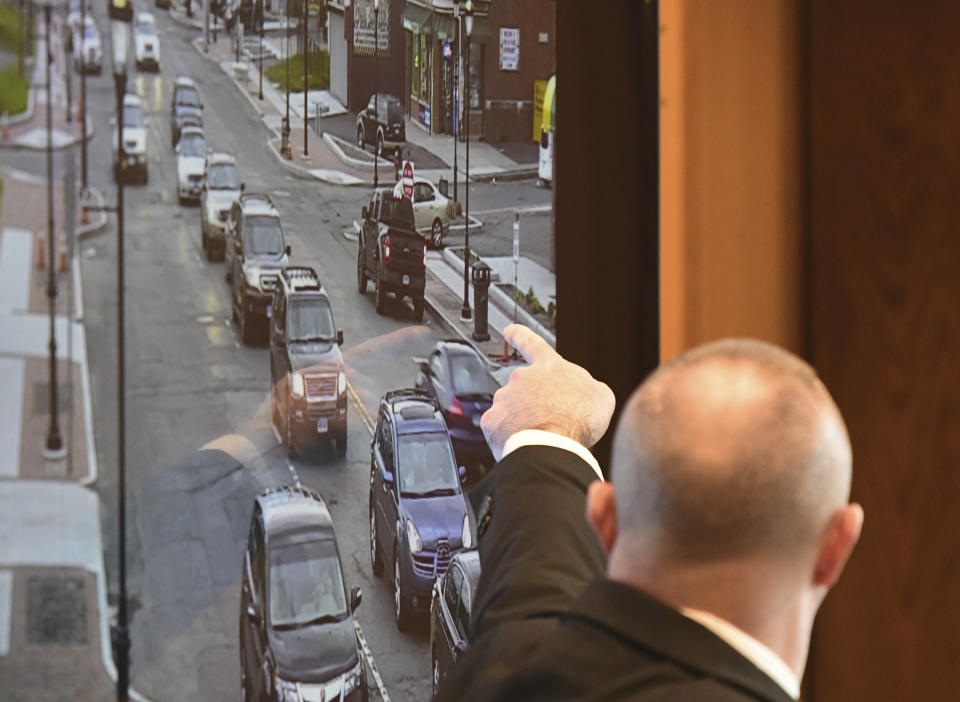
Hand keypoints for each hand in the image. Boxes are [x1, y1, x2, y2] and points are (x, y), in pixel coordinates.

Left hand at [481, 324, 615, 460]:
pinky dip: (508, 435)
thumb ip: (588, 387)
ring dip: (521, 420)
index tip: (510, 330)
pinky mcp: (492, 420)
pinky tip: (523, 443)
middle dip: (533, 403)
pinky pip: (498, 427)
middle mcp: (522, 378)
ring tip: (539, 435)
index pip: (532, 343)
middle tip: (549, 421)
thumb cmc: (577, 421)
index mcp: (548, 367)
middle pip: (524, 387)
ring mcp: (504, 398)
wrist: (553, 446)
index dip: (520, 335)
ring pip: (510, 408)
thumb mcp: (600, 396)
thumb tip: (585, 391)